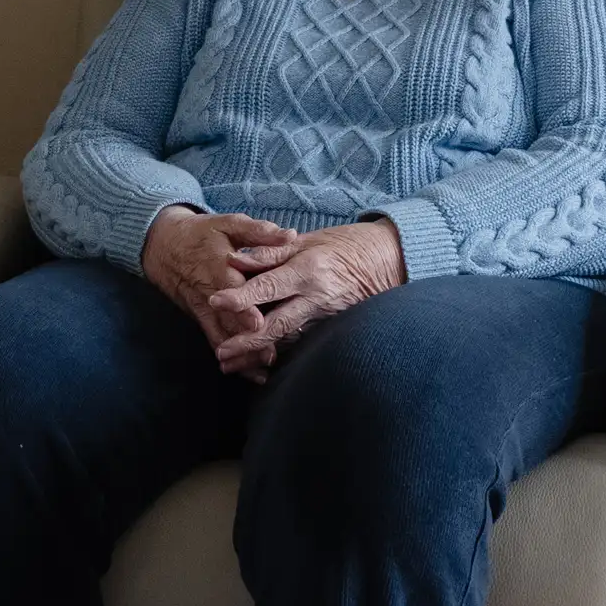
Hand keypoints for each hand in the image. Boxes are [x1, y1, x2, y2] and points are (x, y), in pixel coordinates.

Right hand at [140, 206, 297, 363]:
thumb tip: (290, 235)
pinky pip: (215, 340)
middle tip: (268, 355)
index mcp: (217, 266)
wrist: (162, 246)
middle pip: (227, 319)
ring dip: (241, 353)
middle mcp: (209, 291)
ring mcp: (203, 308)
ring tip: (262, 369)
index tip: (258, 321)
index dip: (243, 307)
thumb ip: (258, 232)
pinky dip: (231, 358)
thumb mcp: (227, 223)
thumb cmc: (201, 233)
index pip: (231, 289)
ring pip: (221, 334)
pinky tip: (250, 374)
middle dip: (246, 338)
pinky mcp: (200, 317)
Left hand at [207, 219, 404, 373]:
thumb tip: (235, 259)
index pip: (268, 286)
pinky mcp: (332, 327)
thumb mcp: (307, 241)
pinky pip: (301, 341)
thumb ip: (270, 252)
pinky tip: (259, 363)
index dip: (241, 297)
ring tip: (231, 364)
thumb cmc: (345, 244)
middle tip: (220, 354)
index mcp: (307, 270)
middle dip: (247, 342)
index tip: (215, 302)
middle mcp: (316, 297)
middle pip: (277, 324)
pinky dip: (279, 352)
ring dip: (258, 353)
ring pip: (287, 339)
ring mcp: (326, 316)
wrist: (390, 260)